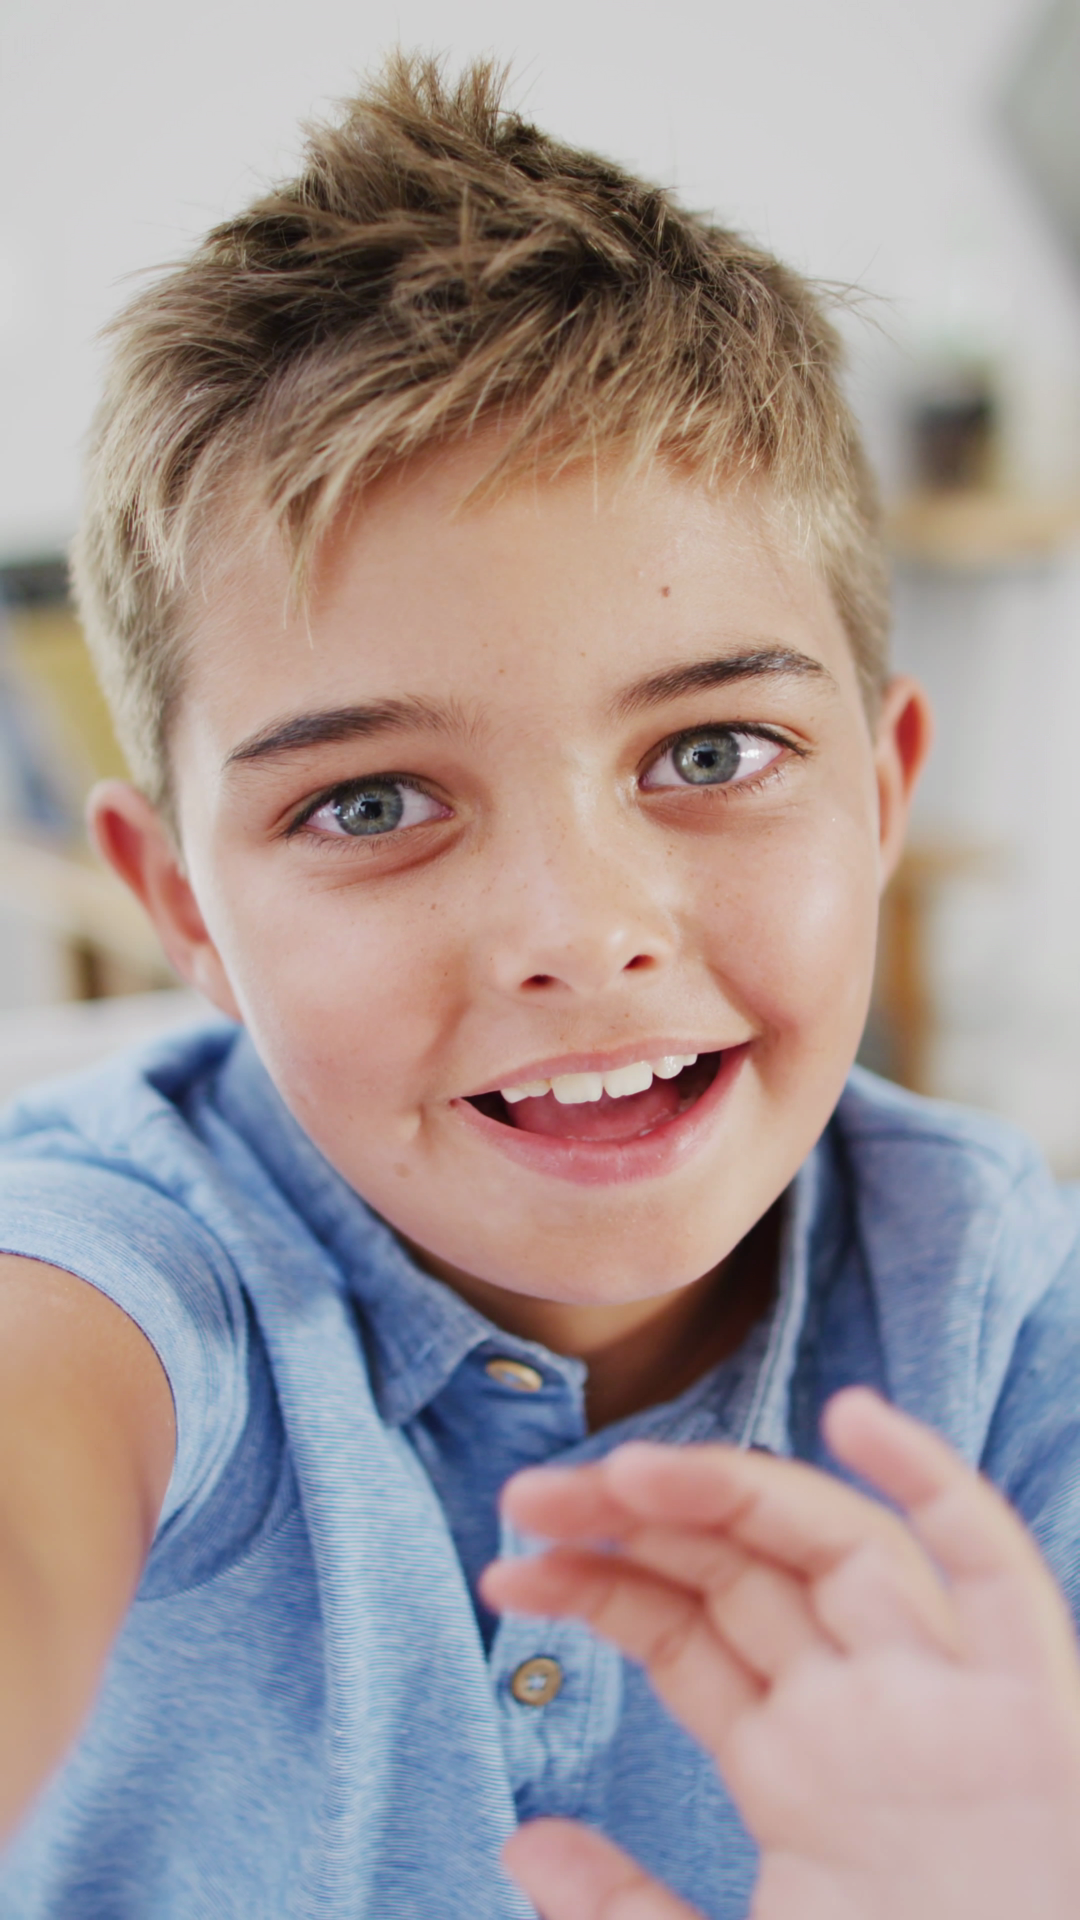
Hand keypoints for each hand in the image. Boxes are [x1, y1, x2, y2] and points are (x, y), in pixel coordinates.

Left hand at [481, 1388, 1079, 1919]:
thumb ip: (625, 1909)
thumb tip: (520, 1842)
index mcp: (793, 1769)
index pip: (681, 1634)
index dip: (593, 1586)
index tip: (505, 1567)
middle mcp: (862, 1711)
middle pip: (739, 1569)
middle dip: (633, 1519)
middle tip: (524, 1496)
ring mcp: (943, 1698)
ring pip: (836, 1543)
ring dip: (736, 1488)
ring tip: (629, 1470)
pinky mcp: (1032, 1703)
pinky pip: (989, 1565)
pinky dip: (934, 1480)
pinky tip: (856, 1416)